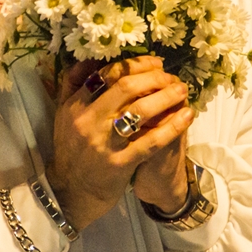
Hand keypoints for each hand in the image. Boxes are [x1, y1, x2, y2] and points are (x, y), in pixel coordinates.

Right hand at [47, 56, 193, 228]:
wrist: (70, 192)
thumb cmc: (72, 150)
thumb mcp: (64, 115)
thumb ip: (72, 84)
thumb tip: (90, 59)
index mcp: (75, 106)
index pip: (106, 73)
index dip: (134, 64)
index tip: (154, 63)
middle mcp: (88, 121)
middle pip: (126, 87)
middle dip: (153, 77)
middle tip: (170, 75)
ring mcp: (104, 142)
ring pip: (140, 110)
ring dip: (166, 96)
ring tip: (182, 90)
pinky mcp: (120, 163)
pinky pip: (151, 141)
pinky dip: (172, 126)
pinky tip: (187, 116)